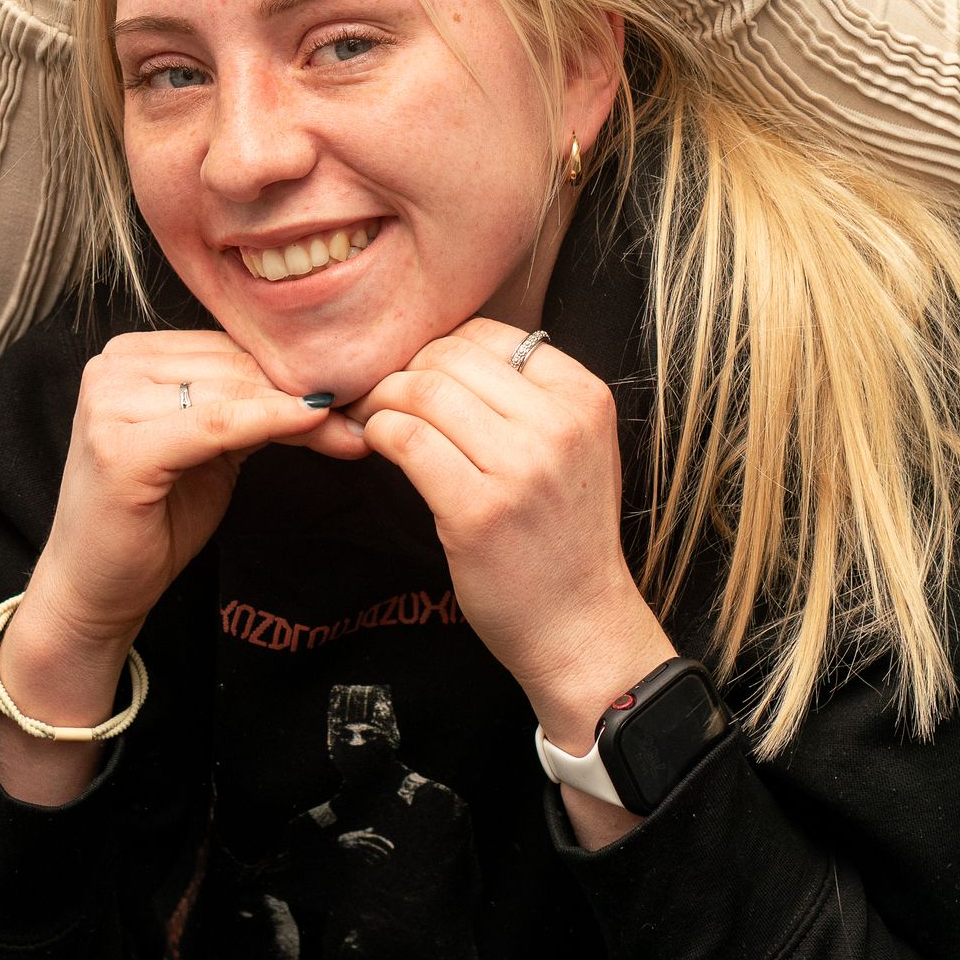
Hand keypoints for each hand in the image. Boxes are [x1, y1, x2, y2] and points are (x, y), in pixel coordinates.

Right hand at [29, 331, 361, 648]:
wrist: (95, 588)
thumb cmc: (154, 518)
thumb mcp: (212, 451)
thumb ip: (252, 410)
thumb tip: (331, 390)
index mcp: (131, 356)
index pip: (229, 349)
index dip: (293, 370)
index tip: (357, 390)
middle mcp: (113, 366)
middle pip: (233, 366)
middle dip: (302, 391)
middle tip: (367, 414)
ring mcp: (109, 402)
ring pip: (230, 391)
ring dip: (297, 411)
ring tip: (351, 429)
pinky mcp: (120, 447)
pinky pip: (215, 424)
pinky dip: (268, 421)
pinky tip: (312, 421)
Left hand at [356, 319, 669, 753]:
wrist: (580, 625)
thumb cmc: (566, 537)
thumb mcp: (576, 449)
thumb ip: (529, 398)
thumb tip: (445, 353)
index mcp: (584, 398)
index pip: (491, 334)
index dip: (441, 349)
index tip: (420, 375)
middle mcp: (558, 425)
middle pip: (450, 357)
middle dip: (405, 371)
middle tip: (384, 398)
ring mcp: (520, 468)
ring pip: (423, 392)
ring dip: (383, 401)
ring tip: (375, 422)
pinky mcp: (477, 511)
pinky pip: (407, 440)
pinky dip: (378, 434)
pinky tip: (378, 448)